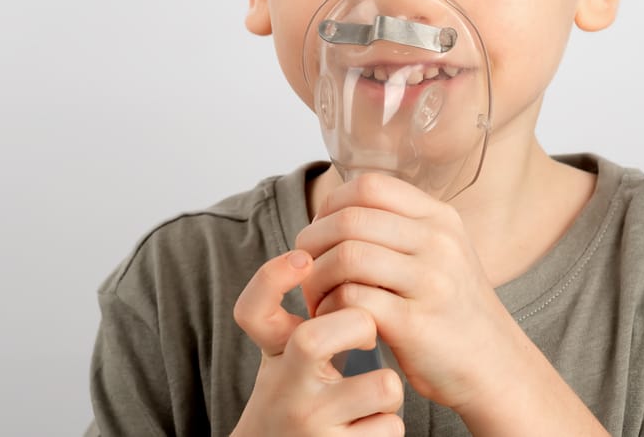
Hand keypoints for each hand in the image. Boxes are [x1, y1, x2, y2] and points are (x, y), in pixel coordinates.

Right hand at [230, 250, 404, 435]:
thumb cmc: (300, 388)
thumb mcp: (286, 348)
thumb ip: (307, 303)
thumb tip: (344, 226)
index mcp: (274, 354)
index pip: (254, 311)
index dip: (271, 277)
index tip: (300, 258)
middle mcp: (283, 388)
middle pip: (316, 339)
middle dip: (358, 326)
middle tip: (366, 337)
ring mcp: (310, 425)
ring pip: (381, 386)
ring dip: (388, 386)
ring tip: (372, 393)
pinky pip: (389, 426)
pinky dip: (388, 424)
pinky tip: (369, 426)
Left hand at [294, 174, 525, 410]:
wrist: (494, 366)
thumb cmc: (454, 311)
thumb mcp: (442, 253)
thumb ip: (400, 229)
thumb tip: (335, 212)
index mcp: (440, 218)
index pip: (369, 186)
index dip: (330, 206)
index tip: (321, 234)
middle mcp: (438, 243)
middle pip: (350, 219)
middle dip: (313, 244)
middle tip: (307, 271)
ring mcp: (430, 282)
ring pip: (346, 257)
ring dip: (317, 279)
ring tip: (318, 299)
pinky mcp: (415, 325)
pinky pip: (353, 300)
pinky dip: (330, 309)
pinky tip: (335, 321)